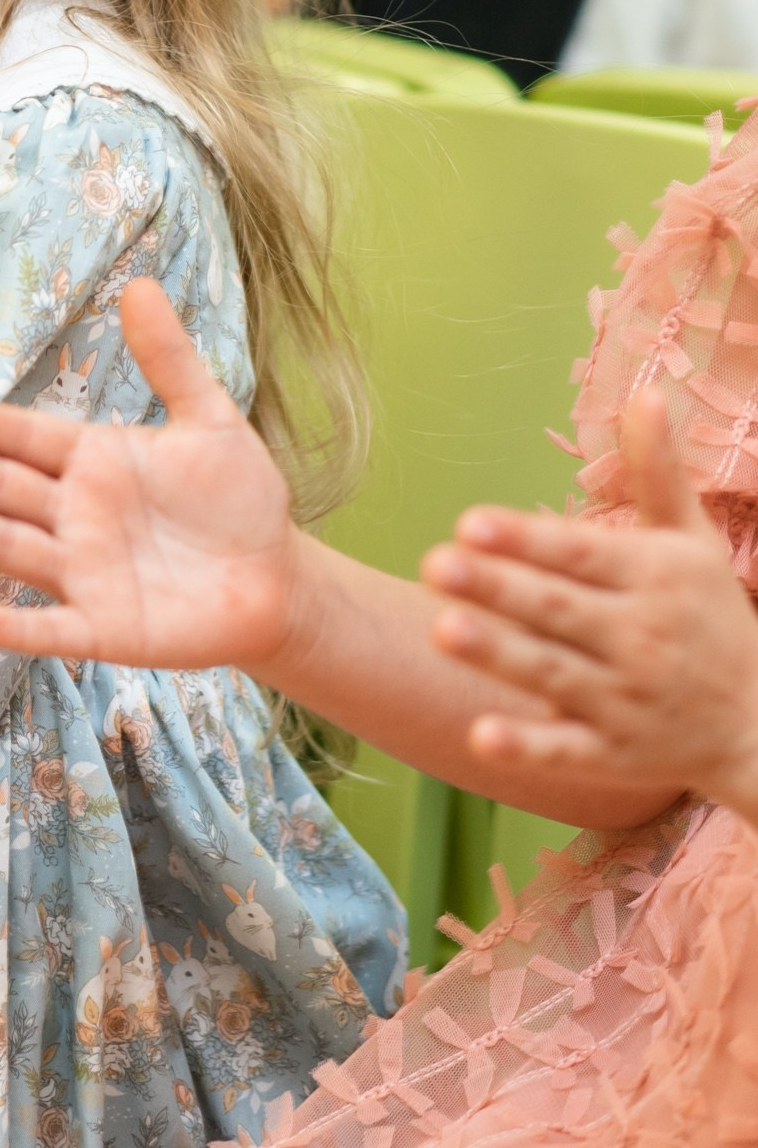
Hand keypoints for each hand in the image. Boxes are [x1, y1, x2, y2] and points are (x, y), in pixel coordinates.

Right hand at [0, 280, 309, 668]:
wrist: (279, 580)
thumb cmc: (238, 499)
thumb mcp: (209, 420)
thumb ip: (170, 360)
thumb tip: (141, 284)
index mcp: (91, 461)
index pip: (22, 437)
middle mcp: (73, 515)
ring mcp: (83, 572)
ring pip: (6, 543)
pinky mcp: (107, 629)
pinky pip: (53, 628)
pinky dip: (16, 630)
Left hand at [423, 383, 757, 824]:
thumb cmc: (711, 618)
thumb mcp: (692, 543)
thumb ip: (659, 472)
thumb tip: (645, 392)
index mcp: (654, 579)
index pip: (582, 554)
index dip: (528, 539)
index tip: (470, 521)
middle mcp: (640, 639)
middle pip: (559, 610)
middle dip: (498, 588)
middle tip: (435, 563)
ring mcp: (626, 701)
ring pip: (554, 674)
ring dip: (499, 654)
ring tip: (440, 629)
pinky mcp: (615, 755)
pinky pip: (568, 751)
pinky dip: (528, 746)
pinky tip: (481, 734)